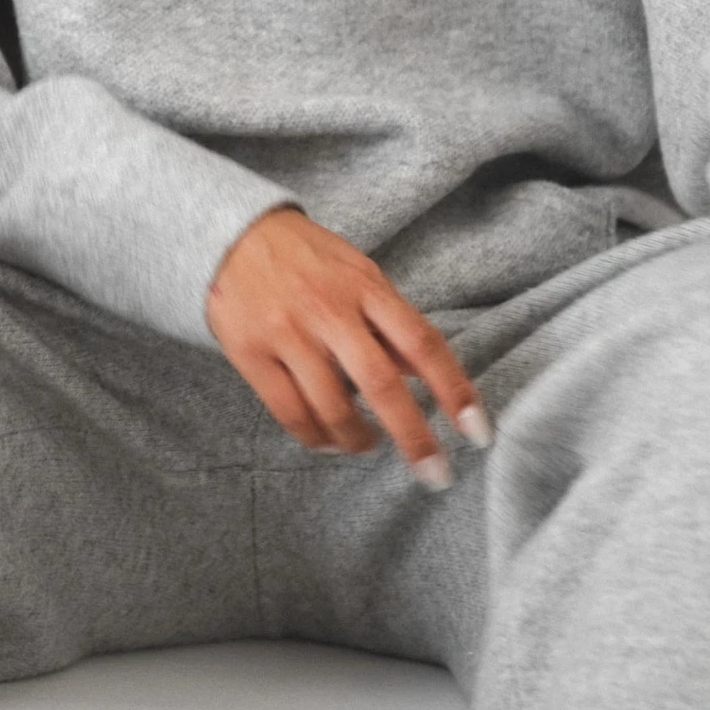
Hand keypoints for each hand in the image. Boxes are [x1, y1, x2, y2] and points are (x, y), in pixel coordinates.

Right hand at [204, 205, 490, 487]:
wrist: (231, 235)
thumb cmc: (307, 258)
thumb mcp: (358, 273)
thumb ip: (390, 322)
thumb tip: (427, 373)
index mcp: (365, 286)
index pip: (422, 343)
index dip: (455, 390)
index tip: (479, 431)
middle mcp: (329, 309)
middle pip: (381, 384)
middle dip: (413, 437)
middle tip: (436, 474)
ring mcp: (288, 332)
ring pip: (333, 408)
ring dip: (358, 440)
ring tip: (367, 444)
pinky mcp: (251, 353)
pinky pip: (290, 413)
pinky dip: (314, 437)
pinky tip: (327, 440)